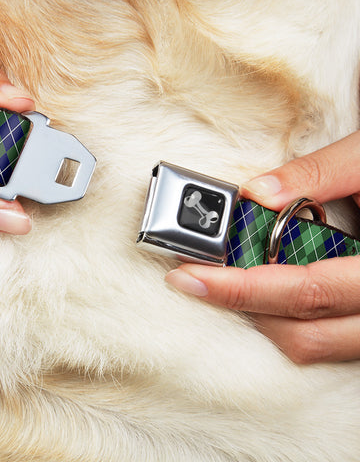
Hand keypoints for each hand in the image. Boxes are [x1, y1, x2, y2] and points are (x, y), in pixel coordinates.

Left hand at [166, 130, 359, 363]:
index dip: (241, 288)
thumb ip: (320, 173)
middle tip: (194, 277)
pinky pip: (328, 340)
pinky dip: (289, 319)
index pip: (306, 290)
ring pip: (315, 345)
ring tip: (225, 281)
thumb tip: (257, 193)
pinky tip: (266, 288)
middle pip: (303, 332)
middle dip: (240, 306)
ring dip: (263, 317)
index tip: (190, 275)